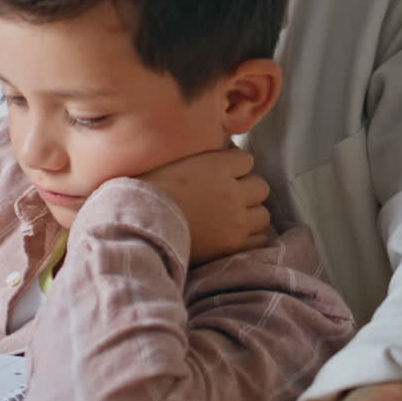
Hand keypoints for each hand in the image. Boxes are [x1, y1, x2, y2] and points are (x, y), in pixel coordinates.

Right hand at [137, 147, 269, 263]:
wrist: (138, 227)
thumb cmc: (149, 192)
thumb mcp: (175, 162)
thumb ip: (203, 159)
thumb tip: (220, 154)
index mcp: (217, 166)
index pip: (246, 160)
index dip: (234, 167)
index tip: (222, 174)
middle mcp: (232, 191)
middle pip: (260, 186)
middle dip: (246, 191)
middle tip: (227, 197)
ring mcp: (236, 220)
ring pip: (263, 214)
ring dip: (250, 215)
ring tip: (231, 218)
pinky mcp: (233, 246)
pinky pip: (260, 240)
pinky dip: (249, 238)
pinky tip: (233, 235)